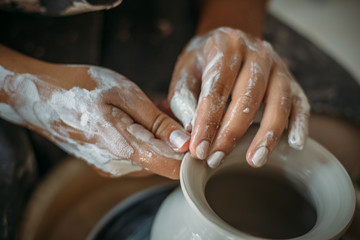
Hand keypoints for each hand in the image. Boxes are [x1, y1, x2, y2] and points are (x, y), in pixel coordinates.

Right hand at [0, 61, 189, 178]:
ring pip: (151, 159)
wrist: (41, 97)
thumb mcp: (125, 95)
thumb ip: (156, 123)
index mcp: (126, 147)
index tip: (193, 130)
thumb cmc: (81, 88)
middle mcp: (119, 166)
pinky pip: (136, 156)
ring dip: (158, 137)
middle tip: (165, 108)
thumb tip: (184, 143)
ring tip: (149, 109)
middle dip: (173, 138)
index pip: (173, 168)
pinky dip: (144, 139)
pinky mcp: (106, 163)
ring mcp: (111, 167)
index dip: (190, 153)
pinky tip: (136, 118)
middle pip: (164, 162)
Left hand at [169, 27, 309, 167]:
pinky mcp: (292, 80)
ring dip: (266, 134)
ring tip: (254, 160)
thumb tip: (187, 140)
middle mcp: (256, 52)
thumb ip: (182, 104)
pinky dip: (300, 124)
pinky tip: (295, 144)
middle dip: (231, 133)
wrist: (227, 42)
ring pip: (277, 101)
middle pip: (247, 96)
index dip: (207, 122)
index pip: (216, 88)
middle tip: (216, 159)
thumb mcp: (184, 75)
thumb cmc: (203, 63)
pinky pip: (300, 102)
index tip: (199, 149)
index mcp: (225, 46)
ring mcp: (278, 66)